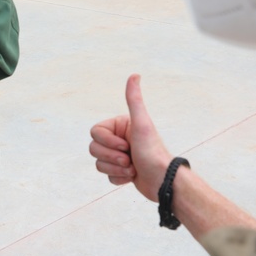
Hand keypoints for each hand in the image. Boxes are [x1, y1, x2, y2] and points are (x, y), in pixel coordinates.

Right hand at [89, 74, 173, 201]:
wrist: (162, 180)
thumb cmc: (152, 151)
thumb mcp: (141, 124)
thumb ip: (134, 100)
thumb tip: (135, 75)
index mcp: (120, 126)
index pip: (95, 133)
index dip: (107, 142)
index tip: (126, 145)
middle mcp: (118, 139)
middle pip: (94, 148)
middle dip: (112, 158)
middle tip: (130, 159)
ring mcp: (118, 155)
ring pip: (99, 163)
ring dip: (116, 169)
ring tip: (133, 168)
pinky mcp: (120, 171)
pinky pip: (107, 175)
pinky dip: (119, 178)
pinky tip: (133, 176)